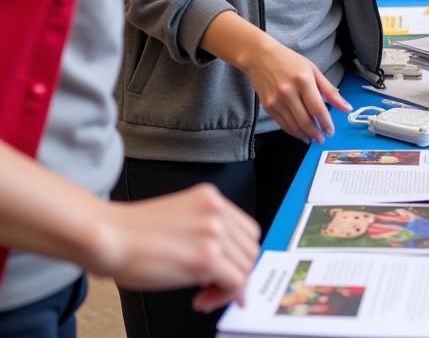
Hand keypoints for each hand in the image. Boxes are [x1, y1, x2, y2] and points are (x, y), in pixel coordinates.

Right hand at [90, 184, 259, 311]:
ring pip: (245, 266)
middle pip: (249, 248)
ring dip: (228, 288)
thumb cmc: (130, 233)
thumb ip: (203, 231)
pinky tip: (201, 301)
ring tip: (204, 296)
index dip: (240, 255)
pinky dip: (225, 296)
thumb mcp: (178, 219)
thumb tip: (220, 263)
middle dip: (236, 273)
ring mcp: (213, 232)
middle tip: (214, 290)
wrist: (108, 237)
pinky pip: (236, 281)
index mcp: (210, 198)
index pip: (246, 229)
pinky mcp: (205, 257)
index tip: (229, 272)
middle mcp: (217, 211)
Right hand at [239, 35, 350, 143]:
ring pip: (293, 126)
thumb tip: (346, 107)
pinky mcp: (268, 107)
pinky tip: (300, 133)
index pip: (317, 108)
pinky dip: (293, 132)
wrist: (260, 57)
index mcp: (303, 81)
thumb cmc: (290, 61)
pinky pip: (283, 125)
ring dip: (305, 135)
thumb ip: (330, 91)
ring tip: (313, 138)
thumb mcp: (313, 70)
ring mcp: (276, 101)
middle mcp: (288, 92)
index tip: (331, 131)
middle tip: (322, 139)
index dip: (325, 123)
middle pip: (305, 120)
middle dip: (316, 133)